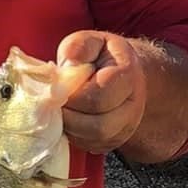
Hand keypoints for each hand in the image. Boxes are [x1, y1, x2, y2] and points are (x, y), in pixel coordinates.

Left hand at [56, 31, 146, 154]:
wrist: (125, 74)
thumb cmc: (104, 56)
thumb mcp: (92, 41)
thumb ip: (79, 47)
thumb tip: (68, 63)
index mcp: (128, 76)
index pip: (98, 97)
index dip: (72, 96)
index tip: (56, 88)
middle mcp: (133, 106)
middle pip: (99, 125)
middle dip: (70, 116)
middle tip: (54, 103)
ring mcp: (126, 128)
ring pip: (93, 139)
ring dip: (70, 127)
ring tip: (60, 110)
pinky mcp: (113, 142)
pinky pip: (90, 146)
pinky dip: (73, 135)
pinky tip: (69, 118)